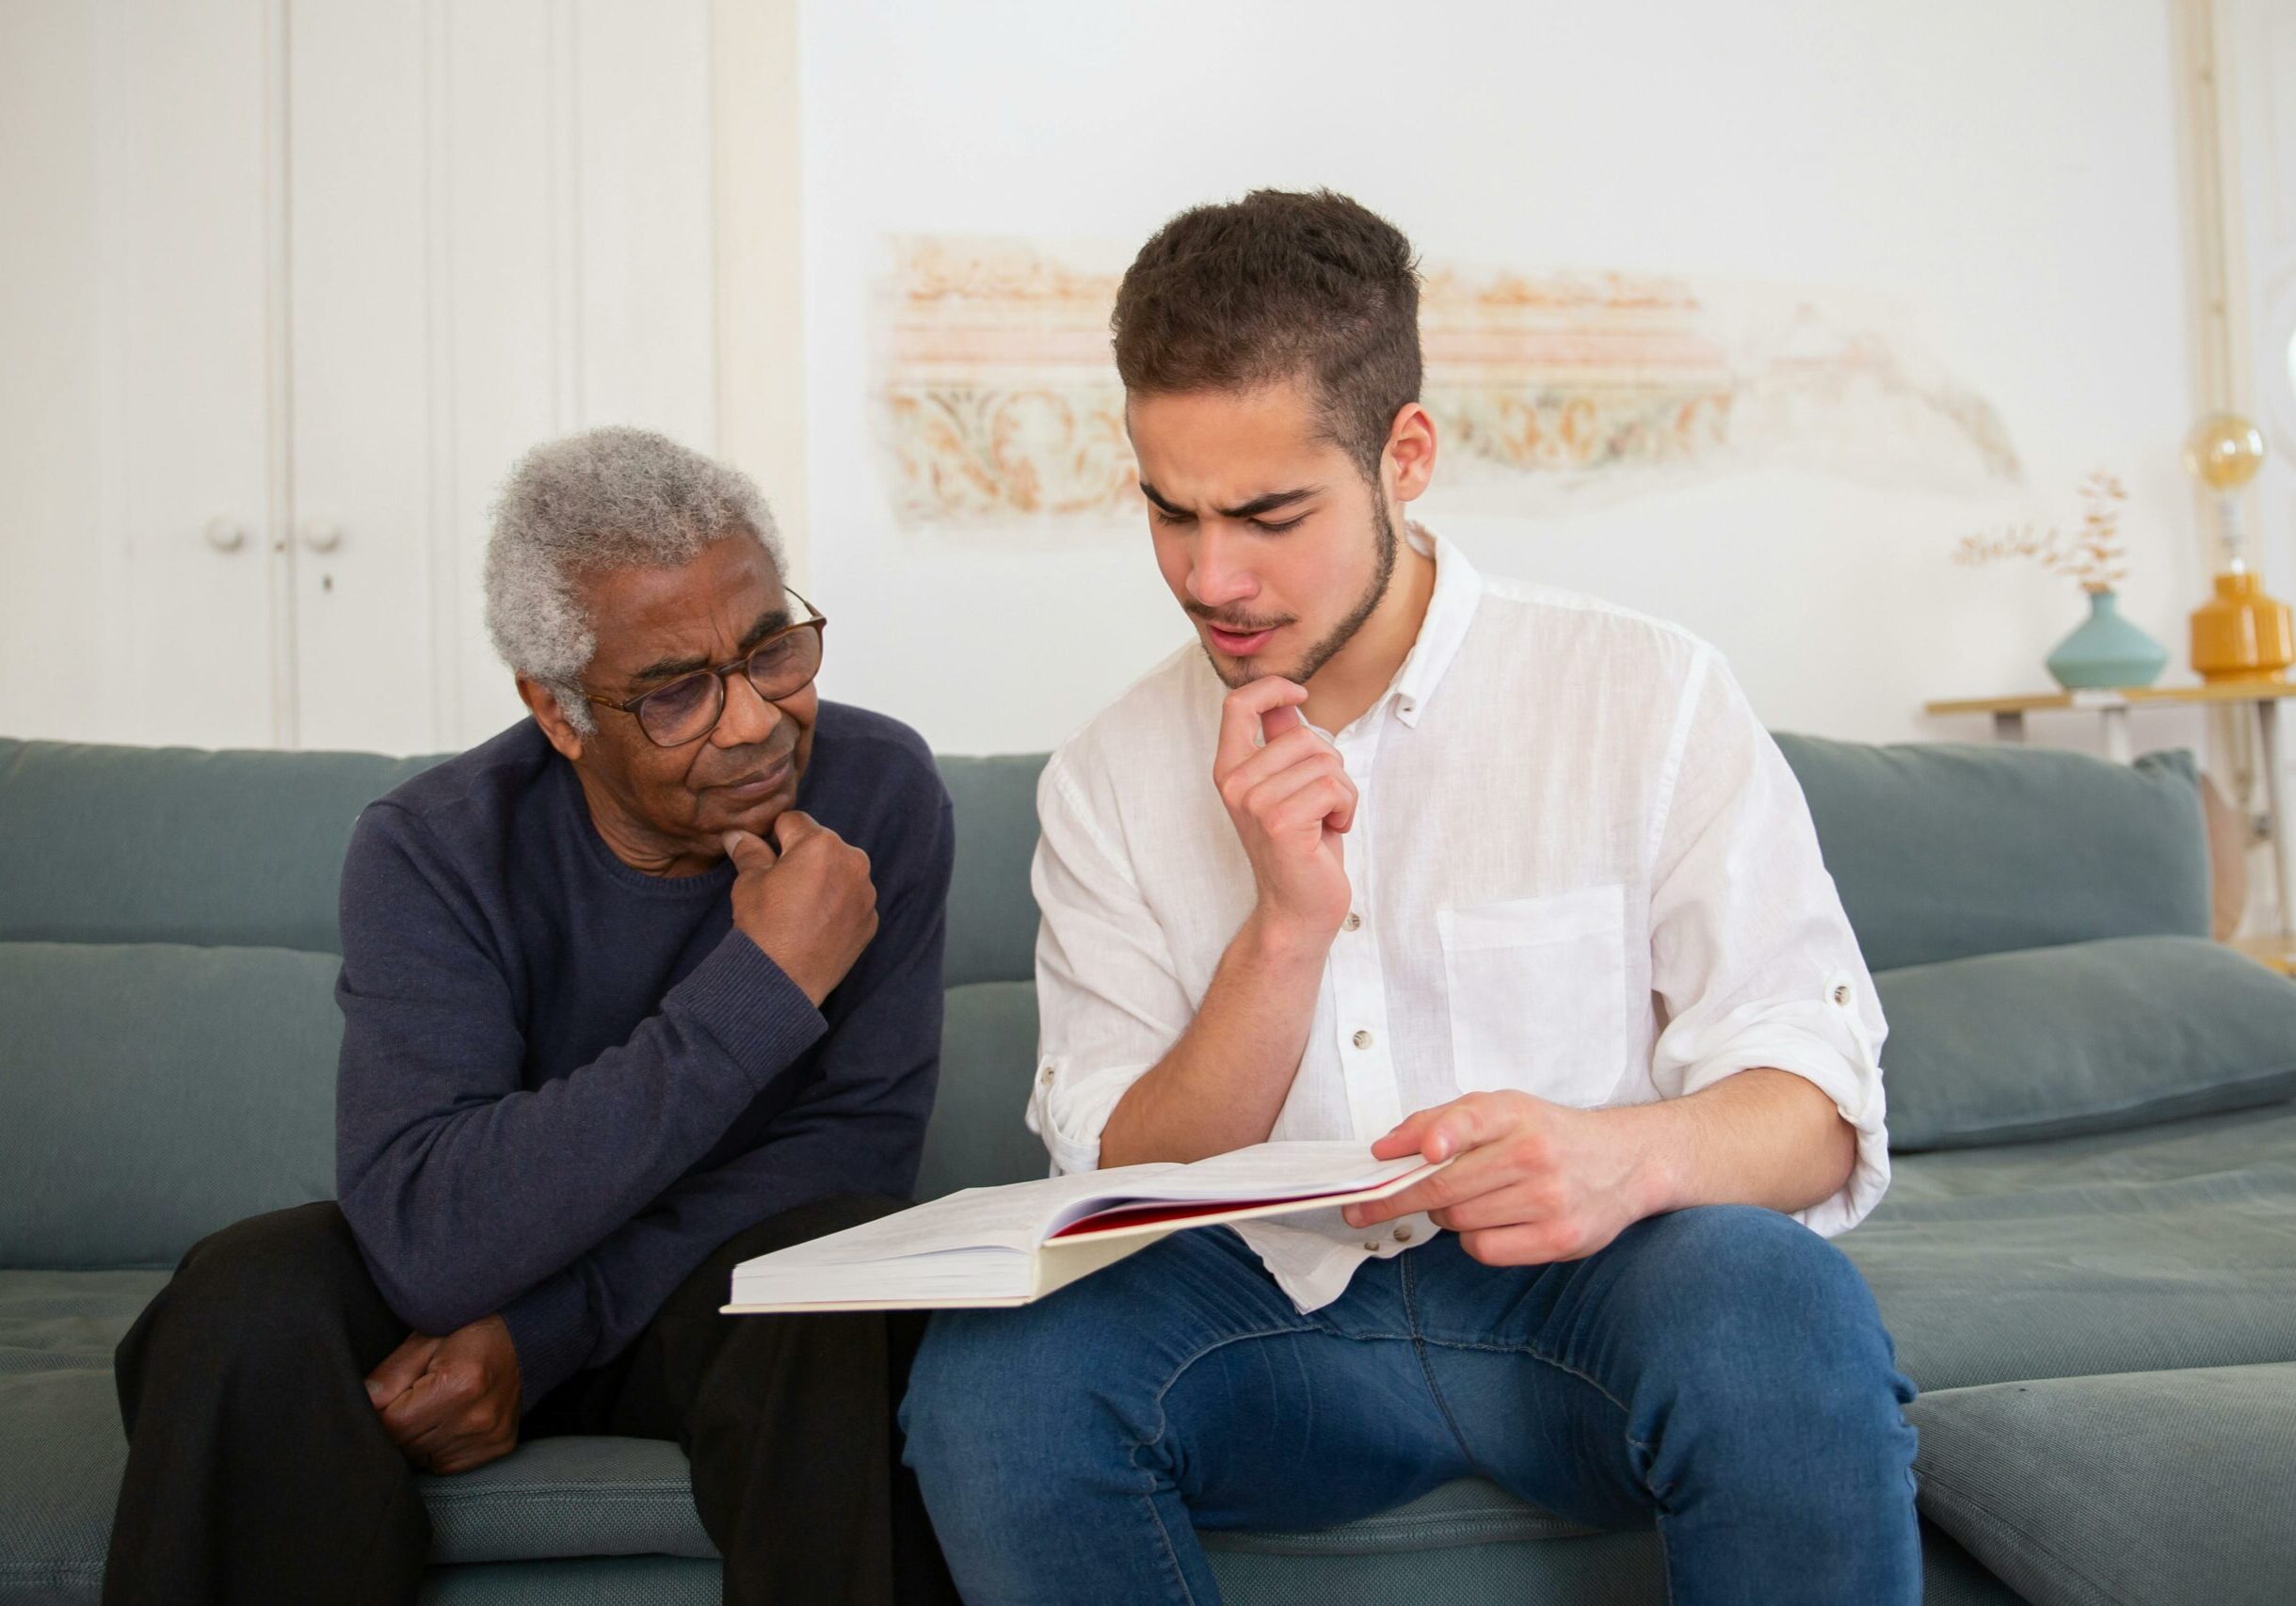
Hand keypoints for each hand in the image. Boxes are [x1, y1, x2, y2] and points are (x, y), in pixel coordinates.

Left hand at [365, 1314, 521, 1475]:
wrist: (527, 1336)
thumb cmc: (471, 1331)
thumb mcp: (425, 1339)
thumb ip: (390, 1374)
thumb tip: (361, 1402)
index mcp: (458, 1384)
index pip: (393, 1425)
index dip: (380, 1413)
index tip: (386, 1398)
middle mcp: (477, 1416)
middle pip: (406, 1445)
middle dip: (397, 1426)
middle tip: (410, 1398)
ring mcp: (489, 1436)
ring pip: (422, 1458)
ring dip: (417, 1439)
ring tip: (430, 1407)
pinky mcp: (497, 1447)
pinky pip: (445, 1464)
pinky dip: (437, 1447)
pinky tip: (446, 1421)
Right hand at [723, 811, 878, 1005]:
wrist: (782, 981)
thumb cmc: (763, 926)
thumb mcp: (749, 882)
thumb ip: (748, 851)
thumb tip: (736, 834)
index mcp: (821, 844)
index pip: (793, 821)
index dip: (775, 836)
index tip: (766, 858)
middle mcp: (852, 861)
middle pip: (822, 845)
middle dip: (803, 858)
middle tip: (782, 887)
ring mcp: (866, 892)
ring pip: (841, 872)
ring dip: (824, 880)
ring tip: (800, 908)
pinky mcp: (871, 919)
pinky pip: (852, 900)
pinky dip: (837, 905)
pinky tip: (816, 925)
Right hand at [1212, 678, 1355, 940]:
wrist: (1298, 908)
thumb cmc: (1299, 848)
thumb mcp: (1286, 788)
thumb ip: (1281, 746)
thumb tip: (1287, 703)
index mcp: (1230, 770)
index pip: (1237, 705)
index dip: (1271, 689)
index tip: (1299, 694)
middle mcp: (1236, 784)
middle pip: (1302, 735)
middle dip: (1330, 765)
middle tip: (1321, 803)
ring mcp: (1255, 803)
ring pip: (1324, 762)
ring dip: (1341, 791)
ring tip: (1325, 820)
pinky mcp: (1281, 822)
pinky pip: (1333, 787)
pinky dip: (1346, 808)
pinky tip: (1332, 831)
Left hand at [1342, 1092, 1654, 1265]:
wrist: (1625, 1162)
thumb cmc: (1549, 1136)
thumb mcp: (1502, 1111)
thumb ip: (1440, 1122)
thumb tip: (1386, 1149)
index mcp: (1516, 1114)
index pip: (1471, 1119)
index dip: (1440, 1135)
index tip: (1421, 1152)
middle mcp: (1535, 1154)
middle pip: (1445, 1186)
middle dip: (1396, 1197)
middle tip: (1362, 1206)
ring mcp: (1549, 1199)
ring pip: (1458, 1220)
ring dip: (1445, 1215)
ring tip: (1469, 1198)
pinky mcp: (1559, 1239)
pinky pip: (1484, 1249)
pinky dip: (1474, 1240)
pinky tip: (1491, 1222)